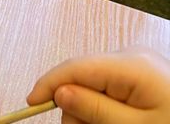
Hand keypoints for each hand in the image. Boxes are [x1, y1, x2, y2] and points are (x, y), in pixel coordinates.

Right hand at [26, 47, 169, 123]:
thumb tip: (60, 93)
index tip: (31, 104)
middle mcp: (132, 57)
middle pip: (81, 77)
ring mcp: (138, 66)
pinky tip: (113, 123)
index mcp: (131, 64)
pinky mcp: (143, 77)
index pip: (75, 67)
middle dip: (75, 107)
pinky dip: (104, 109)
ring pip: (93, 85)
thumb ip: (95, 109)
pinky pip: (110, 89)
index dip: (49, 84)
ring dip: (90, 112)